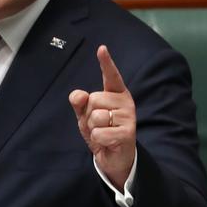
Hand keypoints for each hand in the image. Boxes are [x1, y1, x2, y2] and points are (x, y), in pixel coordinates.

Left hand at [69, 45, 135, 190]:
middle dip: (89, 115)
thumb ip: (79, 103)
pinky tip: (108, 142)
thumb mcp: (85, 116)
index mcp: (115, 93)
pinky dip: (98, 140)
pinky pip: (100, 132)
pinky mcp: (128, 133)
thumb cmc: (101, 131)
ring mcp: (128, 116)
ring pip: (96, 117)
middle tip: (99, 125)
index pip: (110, 76)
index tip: (101, 48)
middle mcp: (125, 101)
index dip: (106, 62)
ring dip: (93, 129)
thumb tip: (78, 95)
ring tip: (104, 133)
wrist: (114, 157)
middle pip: (93, 100)